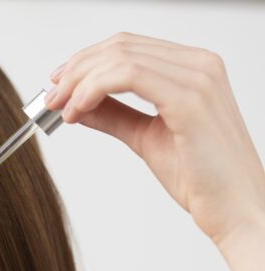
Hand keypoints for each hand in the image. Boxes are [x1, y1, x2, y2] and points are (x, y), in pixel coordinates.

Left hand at [44, 32, 264, 247]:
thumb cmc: (201, 178)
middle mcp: (199, 64)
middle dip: (76, 71)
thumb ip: (114, 116)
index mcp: (193, 68)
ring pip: (120, 58)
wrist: (234, 209)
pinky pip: (128, 76)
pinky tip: (77, 110)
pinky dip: (93, 89)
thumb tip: (77, 105)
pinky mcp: (190, 100)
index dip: (86, 62)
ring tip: (61, 109)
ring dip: (79, 82)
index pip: (128, 46)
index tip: (58, 85)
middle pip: (120, 46)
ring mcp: (198, 78)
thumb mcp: (145, 138)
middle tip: (51, 98)